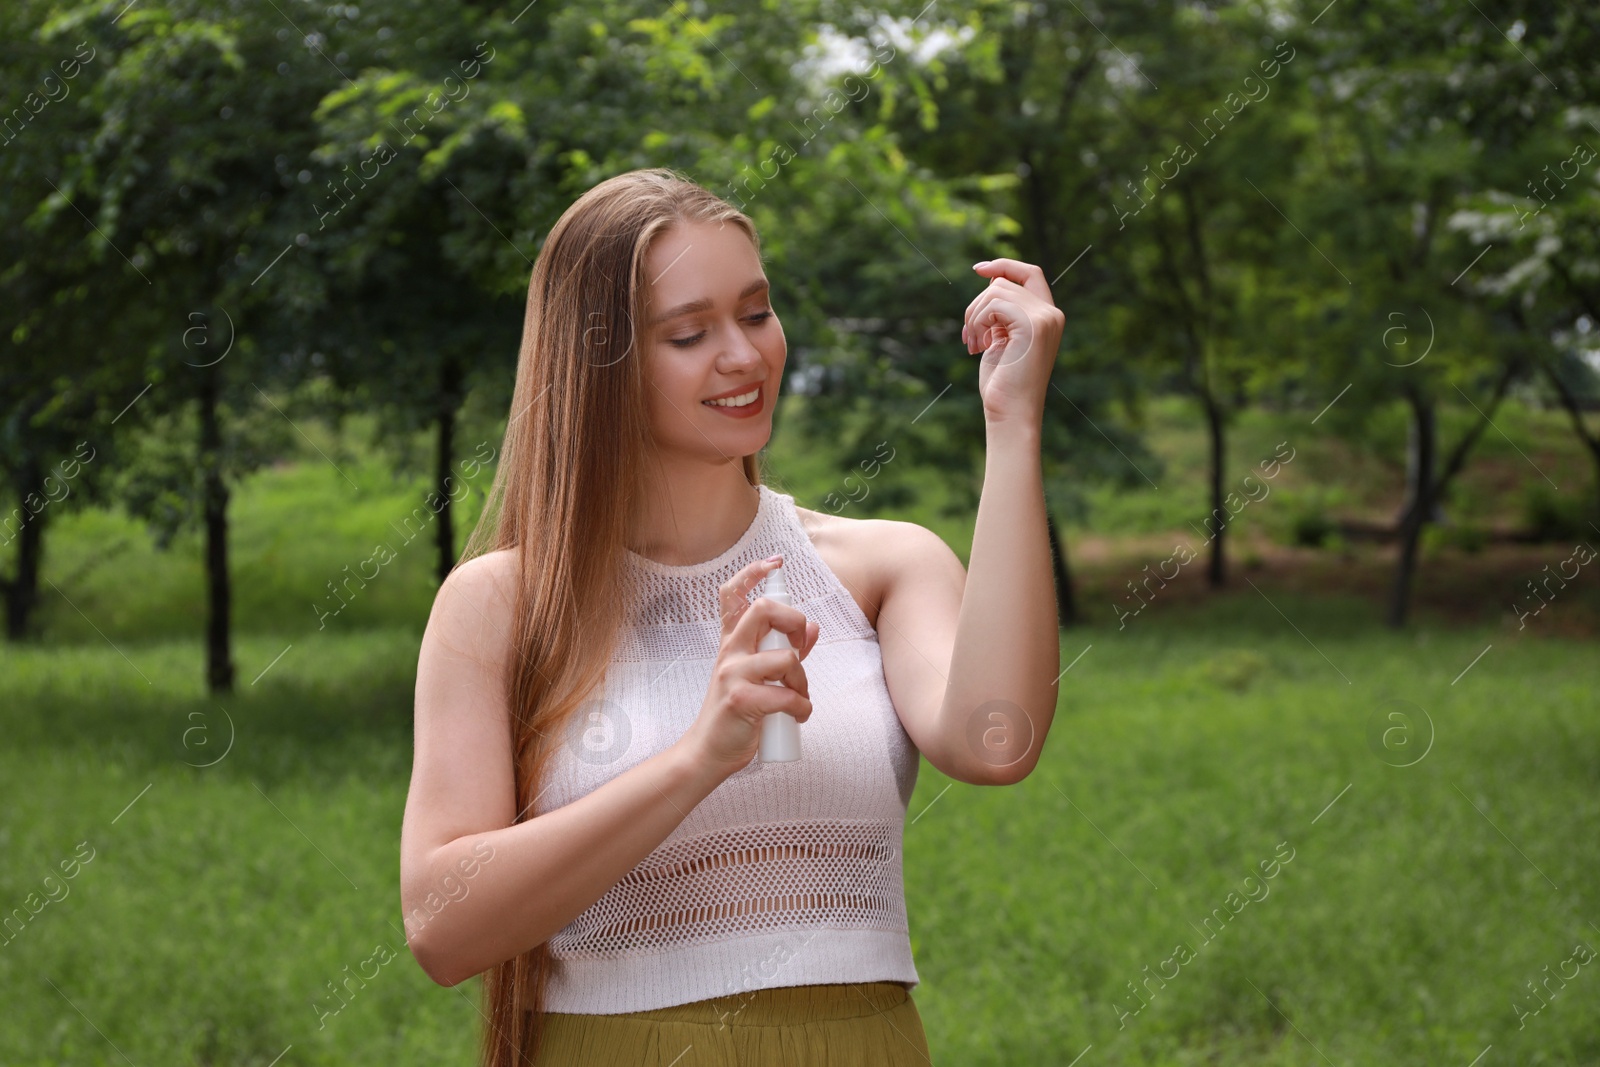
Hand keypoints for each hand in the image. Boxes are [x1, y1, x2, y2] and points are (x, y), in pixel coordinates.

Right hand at [678, 555, 819, 780]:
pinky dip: (802, 708)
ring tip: (798, 698)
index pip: (732, 594)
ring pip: (786, 659)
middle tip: (799, 648)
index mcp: (732, 643)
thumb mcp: (759, 677)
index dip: (752, 572)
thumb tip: (813, 627)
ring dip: (803, 682)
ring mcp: (732, 674)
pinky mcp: (741, 699)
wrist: (709, 751)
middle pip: (764, 609)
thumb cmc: (737, 714)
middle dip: (795, 622)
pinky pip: (787, 696)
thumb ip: (785, 651)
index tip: (774, 563)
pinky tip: (797, 716)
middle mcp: (730, 652)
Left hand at [960, 258, 1065, 425]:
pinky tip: (978, 346)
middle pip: (1003, 283)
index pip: (1030, 273)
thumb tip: (991, 280)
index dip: (1004, 265)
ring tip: (973, 344)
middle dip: (976, 305)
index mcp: (1048, 317)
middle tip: (968, 336)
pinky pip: (993, 304)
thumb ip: (1002, 313)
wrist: (1011, 412)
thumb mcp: (1001, 339)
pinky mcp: (1033, 325)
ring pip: (995, 291)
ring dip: (974, 316)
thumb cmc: (1003, 383)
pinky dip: (977, 322)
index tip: (978, 269)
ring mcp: (1045, 318)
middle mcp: (1051, 314)